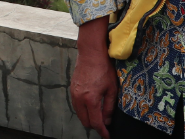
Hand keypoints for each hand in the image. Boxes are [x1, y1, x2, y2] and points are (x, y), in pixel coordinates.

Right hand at [70, 17, 117, 138]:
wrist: (91, 53)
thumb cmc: (103, 68)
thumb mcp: (112, 88)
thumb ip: (109, 107)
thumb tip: (107, 120)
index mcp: (91, 99)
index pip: (95, 122)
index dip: (102, 131)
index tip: (107, 135)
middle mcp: (79, 99)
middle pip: (85, 121)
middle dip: (95, 125)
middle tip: (104, 124)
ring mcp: (74, 94)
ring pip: (79, 114)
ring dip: (88, 117)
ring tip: (99, 114)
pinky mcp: (72, 89)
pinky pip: (76, 106)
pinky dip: (83, 110)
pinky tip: (91, 105)